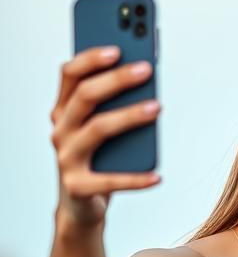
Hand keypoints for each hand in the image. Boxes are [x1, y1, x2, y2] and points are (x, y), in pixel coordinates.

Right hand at [51, 46, 159, 227]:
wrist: (81, 209)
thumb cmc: (98, 163)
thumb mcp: (102, 133)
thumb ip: (114, 110)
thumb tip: (146, 82)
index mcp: (63, 112)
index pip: (69, 75)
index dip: (91, 59)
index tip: (118, 48)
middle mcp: (60, 131)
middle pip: (85, 96)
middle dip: (116, 79)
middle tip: (147, 70)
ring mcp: (66, 159)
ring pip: (98, 129)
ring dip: (129, 116)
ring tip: (158, 107)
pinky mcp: (78, 187)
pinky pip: (111, 180)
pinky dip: (136, 179)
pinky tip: (158, 175)